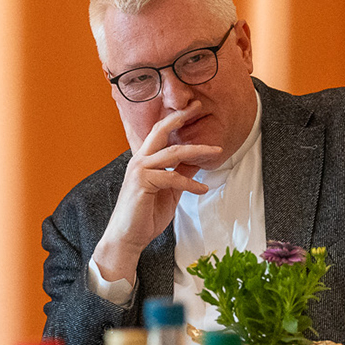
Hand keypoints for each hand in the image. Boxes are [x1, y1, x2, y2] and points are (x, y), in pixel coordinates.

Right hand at [92, 107, 220, 286]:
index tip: (192, 109)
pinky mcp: (143, 183)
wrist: (128, 238)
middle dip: (180, 117)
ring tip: (216, 151)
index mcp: (144, 161)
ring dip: (197, 150)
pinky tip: (201, 189)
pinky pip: (173, 178)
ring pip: (172, 153)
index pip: (160, 134)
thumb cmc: (145, 216)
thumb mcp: (169, 192)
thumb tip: (196, 160)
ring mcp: (139, 170)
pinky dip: (190, 183)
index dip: (176, 120)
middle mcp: (139, 161)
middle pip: (161, 132)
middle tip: (198, 106)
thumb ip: (180, 174)